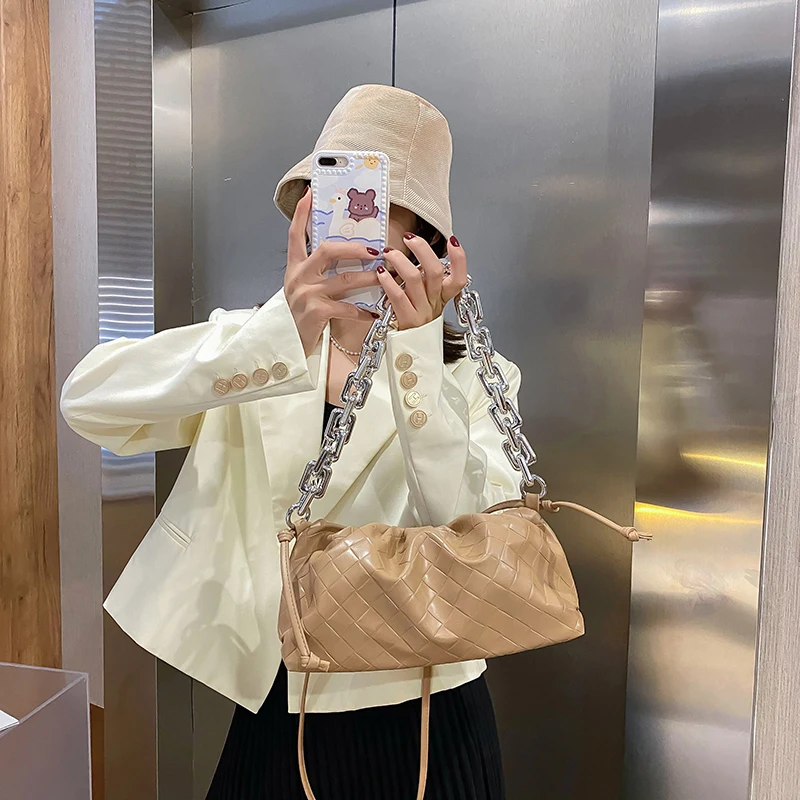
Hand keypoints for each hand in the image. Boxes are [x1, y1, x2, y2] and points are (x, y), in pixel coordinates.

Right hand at [285, 188, 380, 354]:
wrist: (290, 345)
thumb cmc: (302, 315)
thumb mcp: (303, 287)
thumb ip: (318, 270)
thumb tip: (344, 252)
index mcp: (295, 267)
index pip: (296, 234)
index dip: (302, 213)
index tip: (310, 194)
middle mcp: (298, 277)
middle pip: (328, 250)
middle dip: (355, 248)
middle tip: (375, 250)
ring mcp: (306, 294)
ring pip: (345, 279)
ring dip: (369, 278)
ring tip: (384, 277)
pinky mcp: (316, 312)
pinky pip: (346, 307)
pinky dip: (363, 311)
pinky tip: (373, 313)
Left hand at [377, 233, 467, 329]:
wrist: (411, 354)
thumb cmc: (415, 323)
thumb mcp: (426, 300)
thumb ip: (426, 280)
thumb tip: (418, 254)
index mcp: (442, 297)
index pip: (459, 278)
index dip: (459, 259)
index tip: (452, 241)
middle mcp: (434, 303)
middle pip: (435, 272)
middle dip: (422, 249)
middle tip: (409, 238)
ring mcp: (421, 312)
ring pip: (415, 279)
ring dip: (400, 261)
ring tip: (389, 253)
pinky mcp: (406, 319)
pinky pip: (398, 296)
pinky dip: (388, 282)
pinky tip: (381, 273)